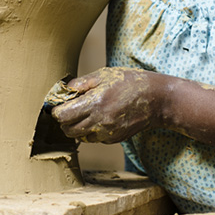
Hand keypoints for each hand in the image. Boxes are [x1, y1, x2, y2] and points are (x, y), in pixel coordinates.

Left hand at [51, 67, 165, 143]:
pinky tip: (99, 118)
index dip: (57, 109)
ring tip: (84, 113)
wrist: (156, 99)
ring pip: (79, 137)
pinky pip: (93, 139)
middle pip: (67, 129)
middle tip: (70, 108)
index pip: (62, 116)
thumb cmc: (130, 82)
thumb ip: (81, 84)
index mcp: (95, 103)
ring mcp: (107, 133)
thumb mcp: (104, 75)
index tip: (60, 103)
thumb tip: (63, 90)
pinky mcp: (113, 139)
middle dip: (64, 120)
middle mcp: (99, 122)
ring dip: (76, 127)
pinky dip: (90, 131)